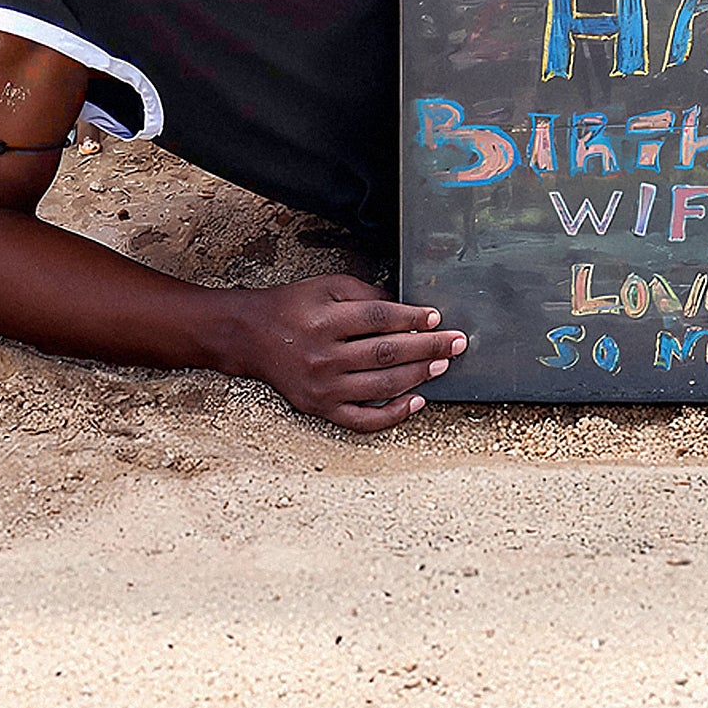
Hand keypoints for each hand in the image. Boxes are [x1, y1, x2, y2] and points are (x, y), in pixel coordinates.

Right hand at [222, 272, 465, 431]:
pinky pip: (362, 420)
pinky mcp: (320, 408)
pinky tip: (416, 400)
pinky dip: (393, 414)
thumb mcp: (327, 287)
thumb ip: (365, 295)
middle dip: (427, 347)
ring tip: (443, 364)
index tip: (436, 317)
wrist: (251, 336)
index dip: (412, 317)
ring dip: (418, 375)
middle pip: (386, 353)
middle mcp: (324, 357)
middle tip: (456, 342)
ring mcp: (323, 387)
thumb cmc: (293, 307)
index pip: (380, 319)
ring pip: (381, 387)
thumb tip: (405, 307)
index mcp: (326, 321)